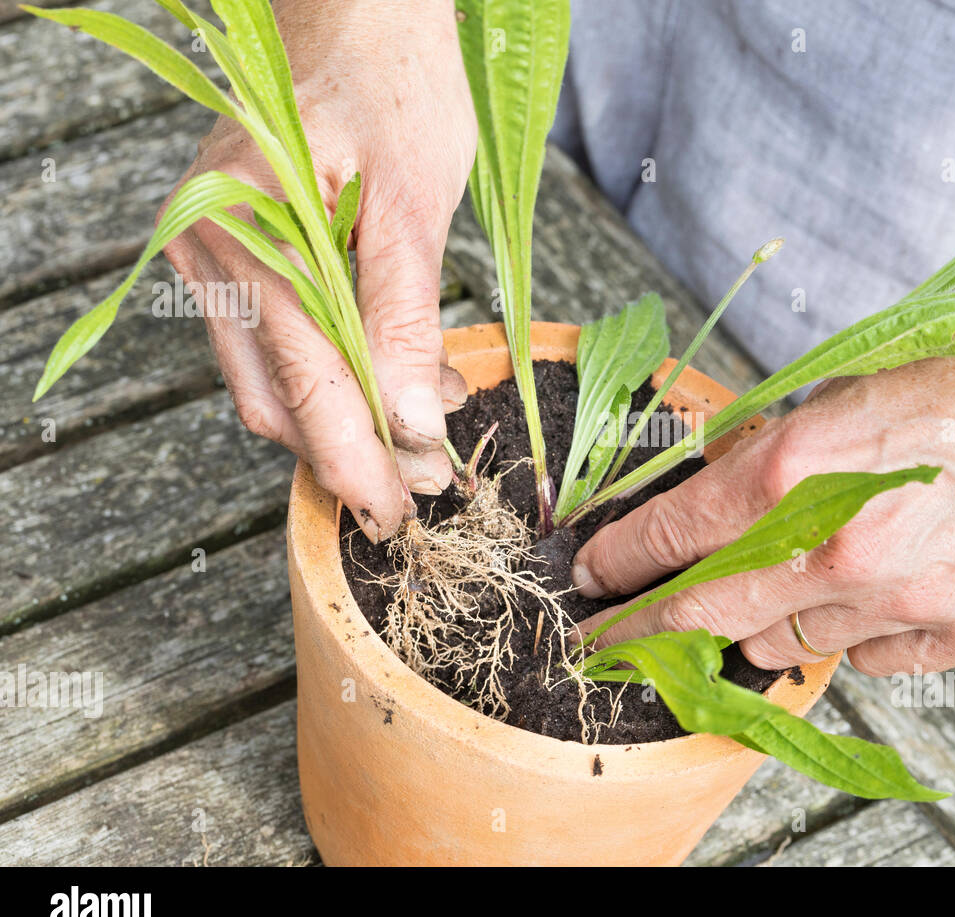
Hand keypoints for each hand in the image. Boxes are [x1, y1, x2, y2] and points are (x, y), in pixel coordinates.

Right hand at [159, 0, 474, 541]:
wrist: (363, 10)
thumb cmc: (395, 82)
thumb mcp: (414, 203)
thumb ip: (406, 320)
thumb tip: (411, 426)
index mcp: (245, 237)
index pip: (305, 387)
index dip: (355, 462)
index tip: (398, 515)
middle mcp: (213, 250)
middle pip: (277, 398)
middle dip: (351, 453)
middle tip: (422, 489)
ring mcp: (220, 250)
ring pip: (278, 378)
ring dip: (349, 418)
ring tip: (426, 436)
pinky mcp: (245, 249)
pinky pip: (284, 339)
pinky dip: (340, 374)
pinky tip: (402, 383)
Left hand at [571, 324, 954, 675]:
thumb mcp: (836, 388)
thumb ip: (760, 455)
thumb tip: (698, 500)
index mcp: (799, 470)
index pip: (672, 539)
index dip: (618, 564)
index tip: (591, 579)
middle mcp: (845, 549)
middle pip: (709, 617)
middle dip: (648, 629)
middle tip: (613, 637)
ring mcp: (908, 600)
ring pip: (787, 645)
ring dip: (763, 621)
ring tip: (781, 582)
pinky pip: (870, 657)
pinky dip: (854, 630)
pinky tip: (872, 588)